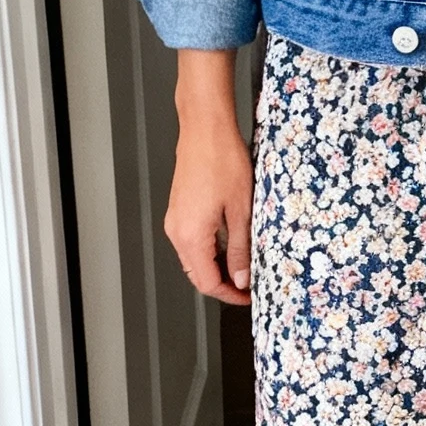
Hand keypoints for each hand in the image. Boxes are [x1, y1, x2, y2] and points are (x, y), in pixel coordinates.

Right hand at [164, 49, 252, 304]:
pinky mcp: (179, 209)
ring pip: (194, 258)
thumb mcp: (241, 210)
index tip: (249, 298)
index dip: (230, 295)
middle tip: (250, 285)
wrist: (205, 128)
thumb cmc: (222, 160)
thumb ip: (240, 249)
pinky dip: (210, 250)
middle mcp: (177, 231)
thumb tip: (242, 278)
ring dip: (217, 267)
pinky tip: (230, 244)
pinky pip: (192, 241)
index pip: (207, 282)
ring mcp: (175, 220)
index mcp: (191, 236)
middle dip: (224, 283)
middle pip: (198, 273)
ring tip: (245, 265)